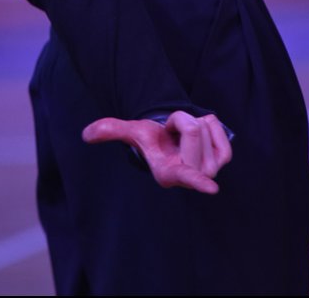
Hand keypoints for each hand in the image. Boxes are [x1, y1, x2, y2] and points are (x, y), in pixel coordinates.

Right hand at [82, 110, 231, 192]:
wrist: (171, 144)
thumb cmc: (152, 140)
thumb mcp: (132, 132)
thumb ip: (110, 131)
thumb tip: (86, 134)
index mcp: (168, 174)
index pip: (185, 176)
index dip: (198, 181)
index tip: (212, 189)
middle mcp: (192, 176)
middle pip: (192, 129)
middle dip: (180, 119)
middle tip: (172, 134)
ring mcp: (210, 170)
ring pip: (204, 125)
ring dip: (193, 121)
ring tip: (182, 136)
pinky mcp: (222, 160)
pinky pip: (217, 127)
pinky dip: (207, 122)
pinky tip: (199, 133)